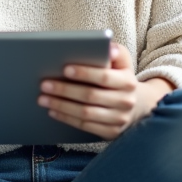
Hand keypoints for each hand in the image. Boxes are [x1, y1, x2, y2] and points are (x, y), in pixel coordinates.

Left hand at [37, 43, 172, 140]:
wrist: (137, 106)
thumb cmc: (120, 78)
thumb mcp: (123, 63)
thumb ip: (116, 52)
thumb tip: (109, 47)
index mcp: (128, 81)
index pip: (104, 77)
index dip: (84, 73)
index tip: (64, 69)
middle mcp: (126, 101)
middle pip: (90, 96)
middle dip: (65, 90)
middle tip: (44, 85)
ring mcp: (119, 119)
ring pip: (85, 113)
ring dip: (61, 106)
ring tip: (43, 99)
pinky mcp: (111, 133)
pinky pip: (85, 127)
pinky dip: (67, 118)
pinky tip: (53, 111)